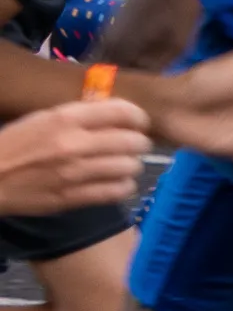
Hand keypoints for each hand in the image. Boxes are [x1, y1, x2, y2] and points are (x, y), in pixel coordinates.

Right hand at [0, 101, 150, 215]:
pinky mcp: (71, 198)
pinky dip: (123, 186)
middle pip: (133, 141)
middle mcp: (74, 144)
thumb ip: (81, 114)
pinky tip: (117, 183)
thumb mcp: (44, 118)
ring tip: (124, 165)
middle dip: (138, 143)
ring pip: (129, 167)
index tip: (139, 123)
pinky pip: (116, 191)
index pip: (123, 112)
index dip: (139, 117)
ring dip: (131, 166)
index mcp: (66, 118)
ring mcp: (74, 173)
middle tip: (133, 146)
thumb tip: (118, 113)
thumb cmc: (16, 144)